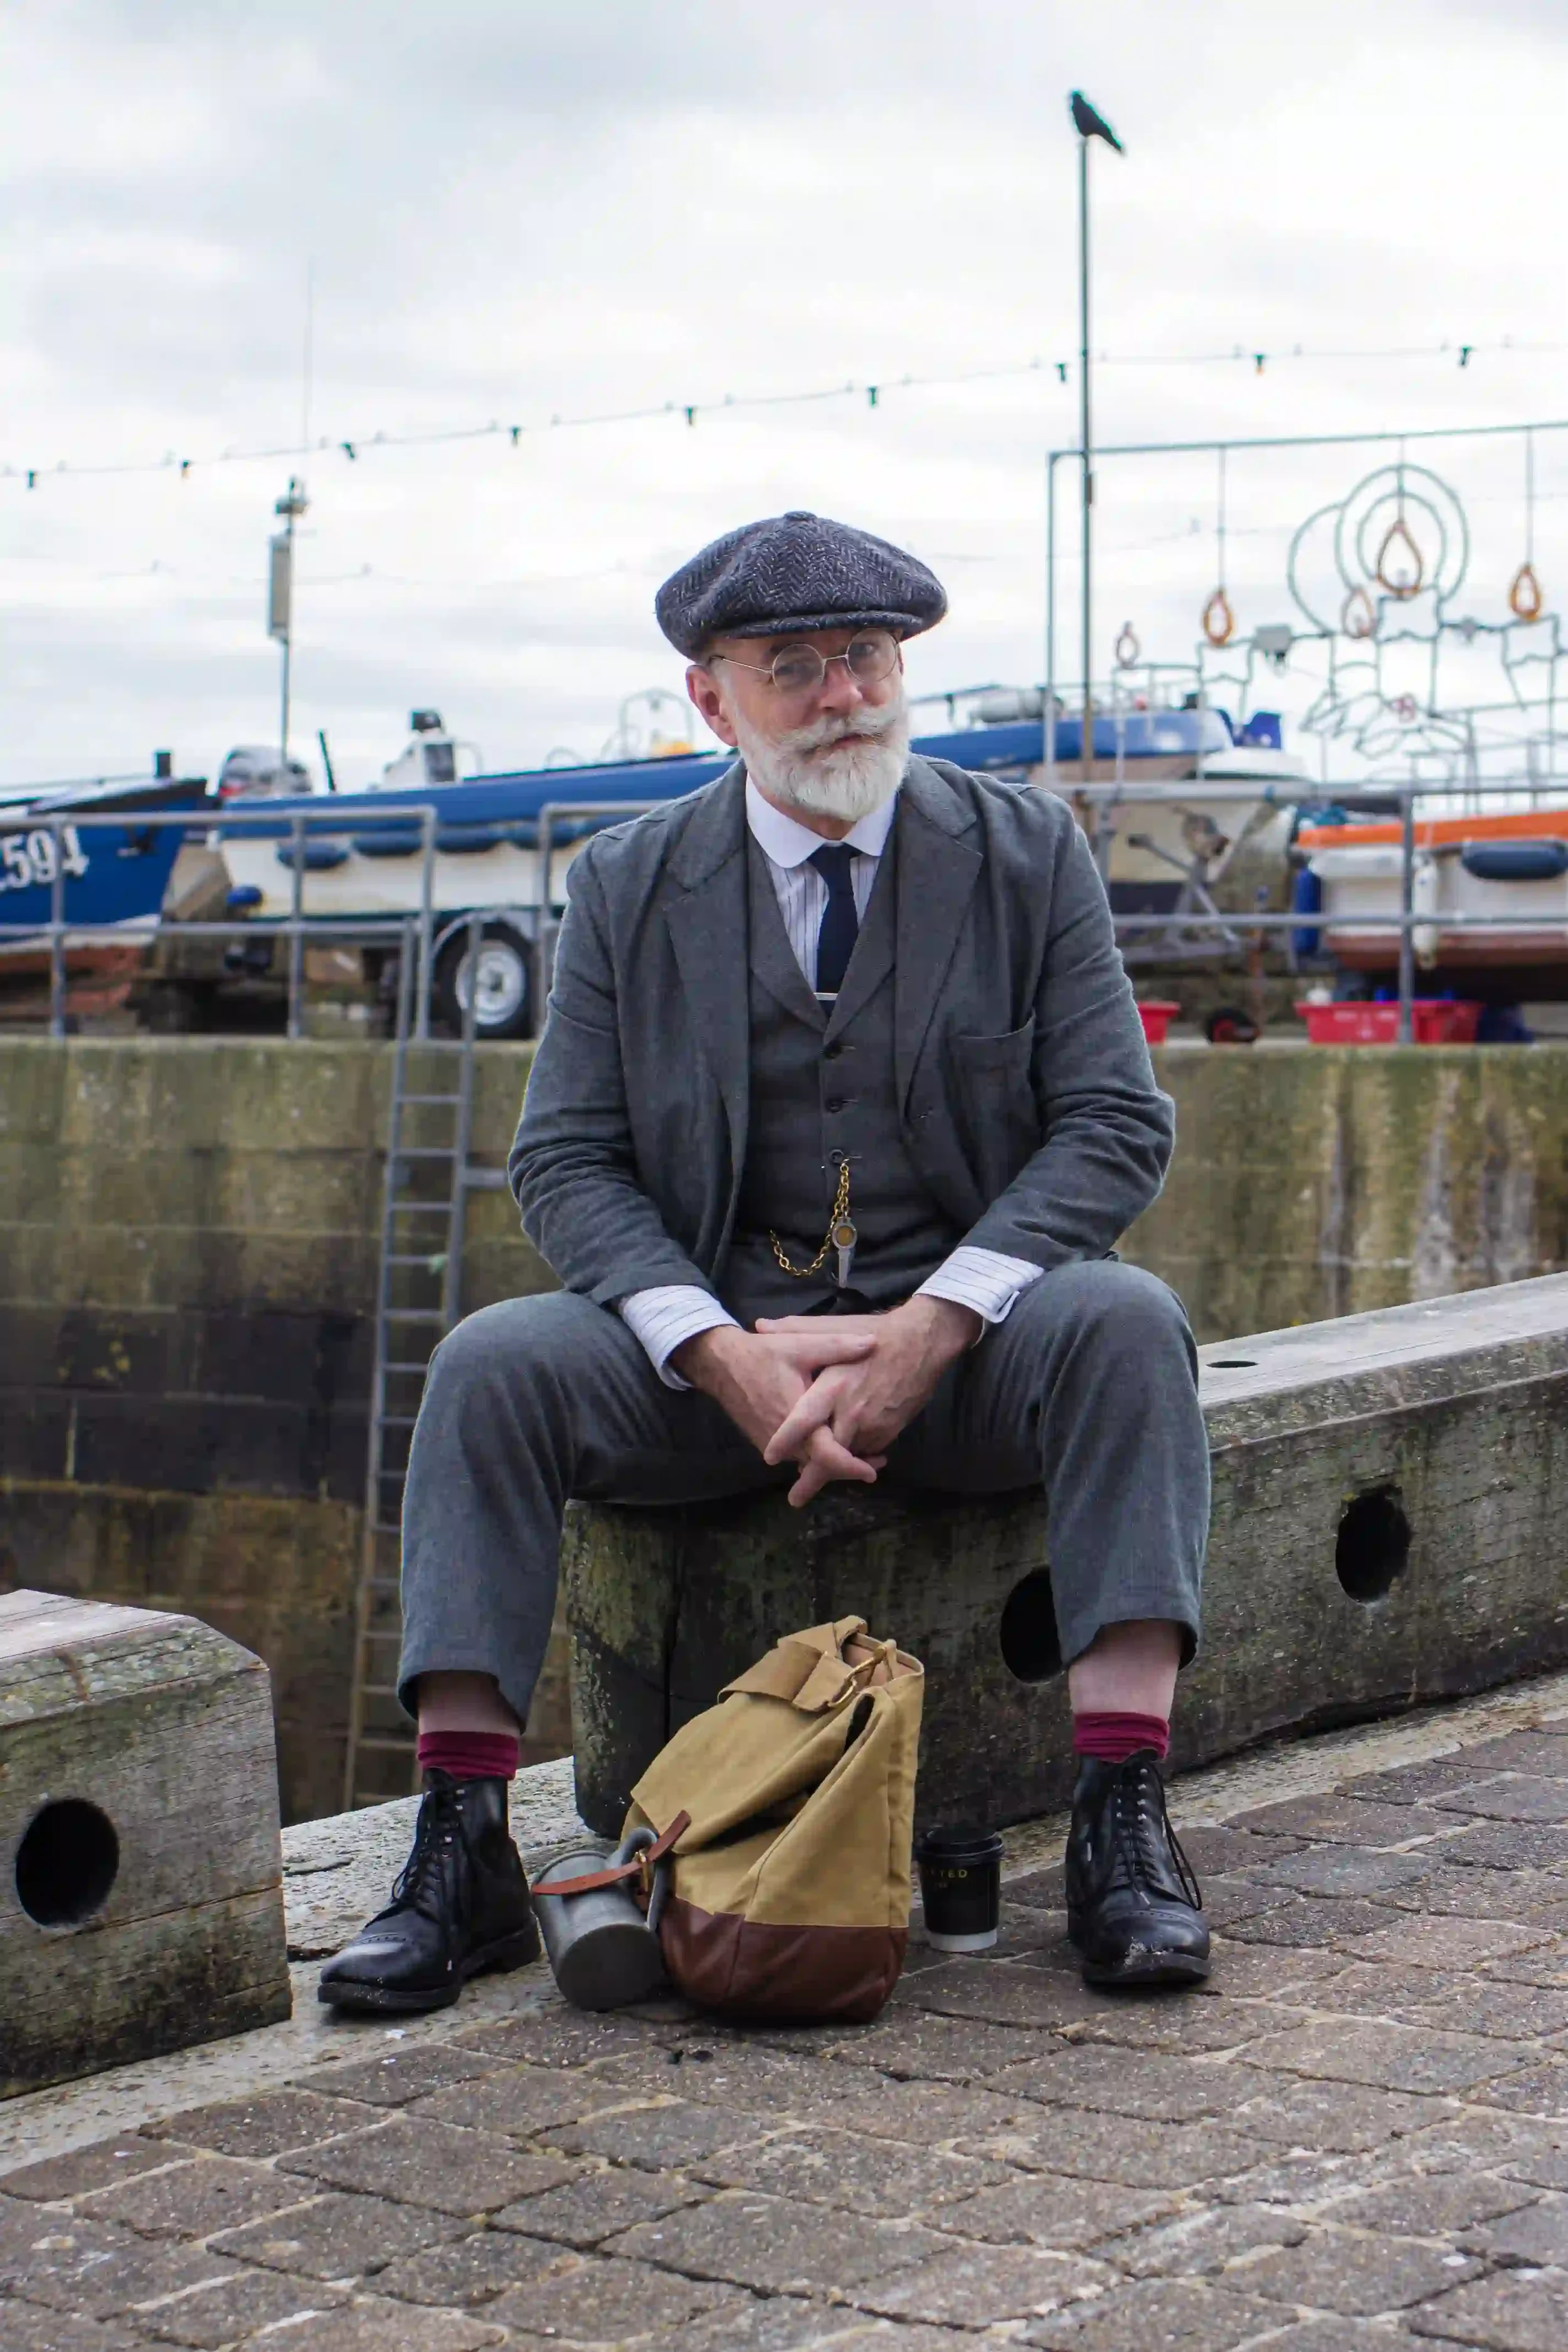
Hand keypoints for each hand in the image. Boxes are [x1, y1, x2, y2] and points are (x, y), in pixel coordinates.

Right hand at [673, 1322, 885, 1502]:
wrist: (721, 1364)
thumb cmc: (762, 1355)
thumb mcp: (801, 1345)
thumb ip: (838, 1347)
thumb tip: (873, 1343)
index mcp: (796, 1420)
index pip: (826, 1455)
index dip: (851, 1466)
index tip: (872, 1472)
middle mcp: (784, 1442)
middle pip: (820, 1467)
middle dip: (848, 1467)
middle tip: (876, 1461)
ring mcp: (773, 1445)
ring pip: (807, 1463)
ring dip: (831, 1462)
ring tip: (861, 1453)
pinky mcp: (766, 1442)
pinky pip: (795, 1456)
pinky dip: (815, 1455)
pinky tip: (831, 1443)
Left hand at [756, 1295, 980, 1503]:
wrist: (924, 1342)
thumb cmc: (875, 1332)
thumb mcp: (834, 1326)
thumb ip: (795, 1328)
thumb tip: (760, 1326)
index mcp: (833, 1387)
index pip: (804, 1420)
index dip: (787, 1441)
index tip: (770, 1458)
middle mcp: (851, 1412)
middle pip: (827, 1456)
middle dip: (811, 1480)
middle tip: (795, 1499)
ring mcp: (873, 1426)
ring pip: (848, 1457)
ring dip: (834, 1467)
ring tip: (816, 1476)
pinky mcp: (890, 1432)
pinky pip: (866, 1451)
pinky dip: (854, 1455)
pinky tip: (847, 1454)